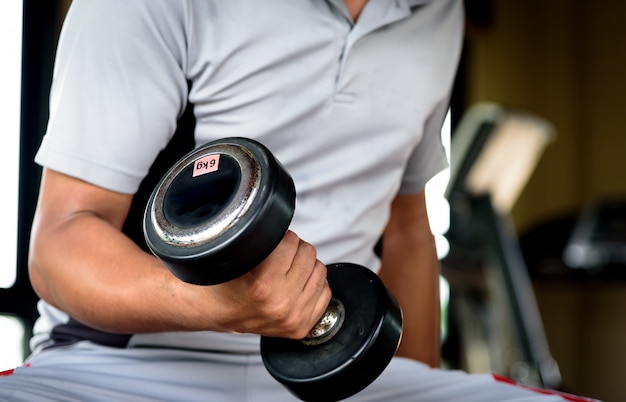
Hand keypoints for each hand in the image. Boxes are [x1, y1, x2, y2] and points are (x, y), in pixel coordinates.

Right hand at [209, 230, 331, 338]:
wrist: (216, 313)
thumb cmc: (223, 284)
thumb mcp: (235, 256)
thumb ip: (261, 241)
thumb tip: (281, 225)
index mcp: (264, 285)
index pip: (291, 242)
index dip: (281, 238)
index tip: (274, 242)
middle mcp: (281, 303)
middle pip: (308, 254)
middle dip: (294, 249)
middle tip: (280, 256)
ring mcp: (294, 316)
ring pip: (320, 270)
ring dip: (305, 266)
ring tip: (286, 270)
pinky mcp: (302, 326)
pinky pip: (325, 292)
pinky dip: (313, 285)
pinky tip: (295, 285)